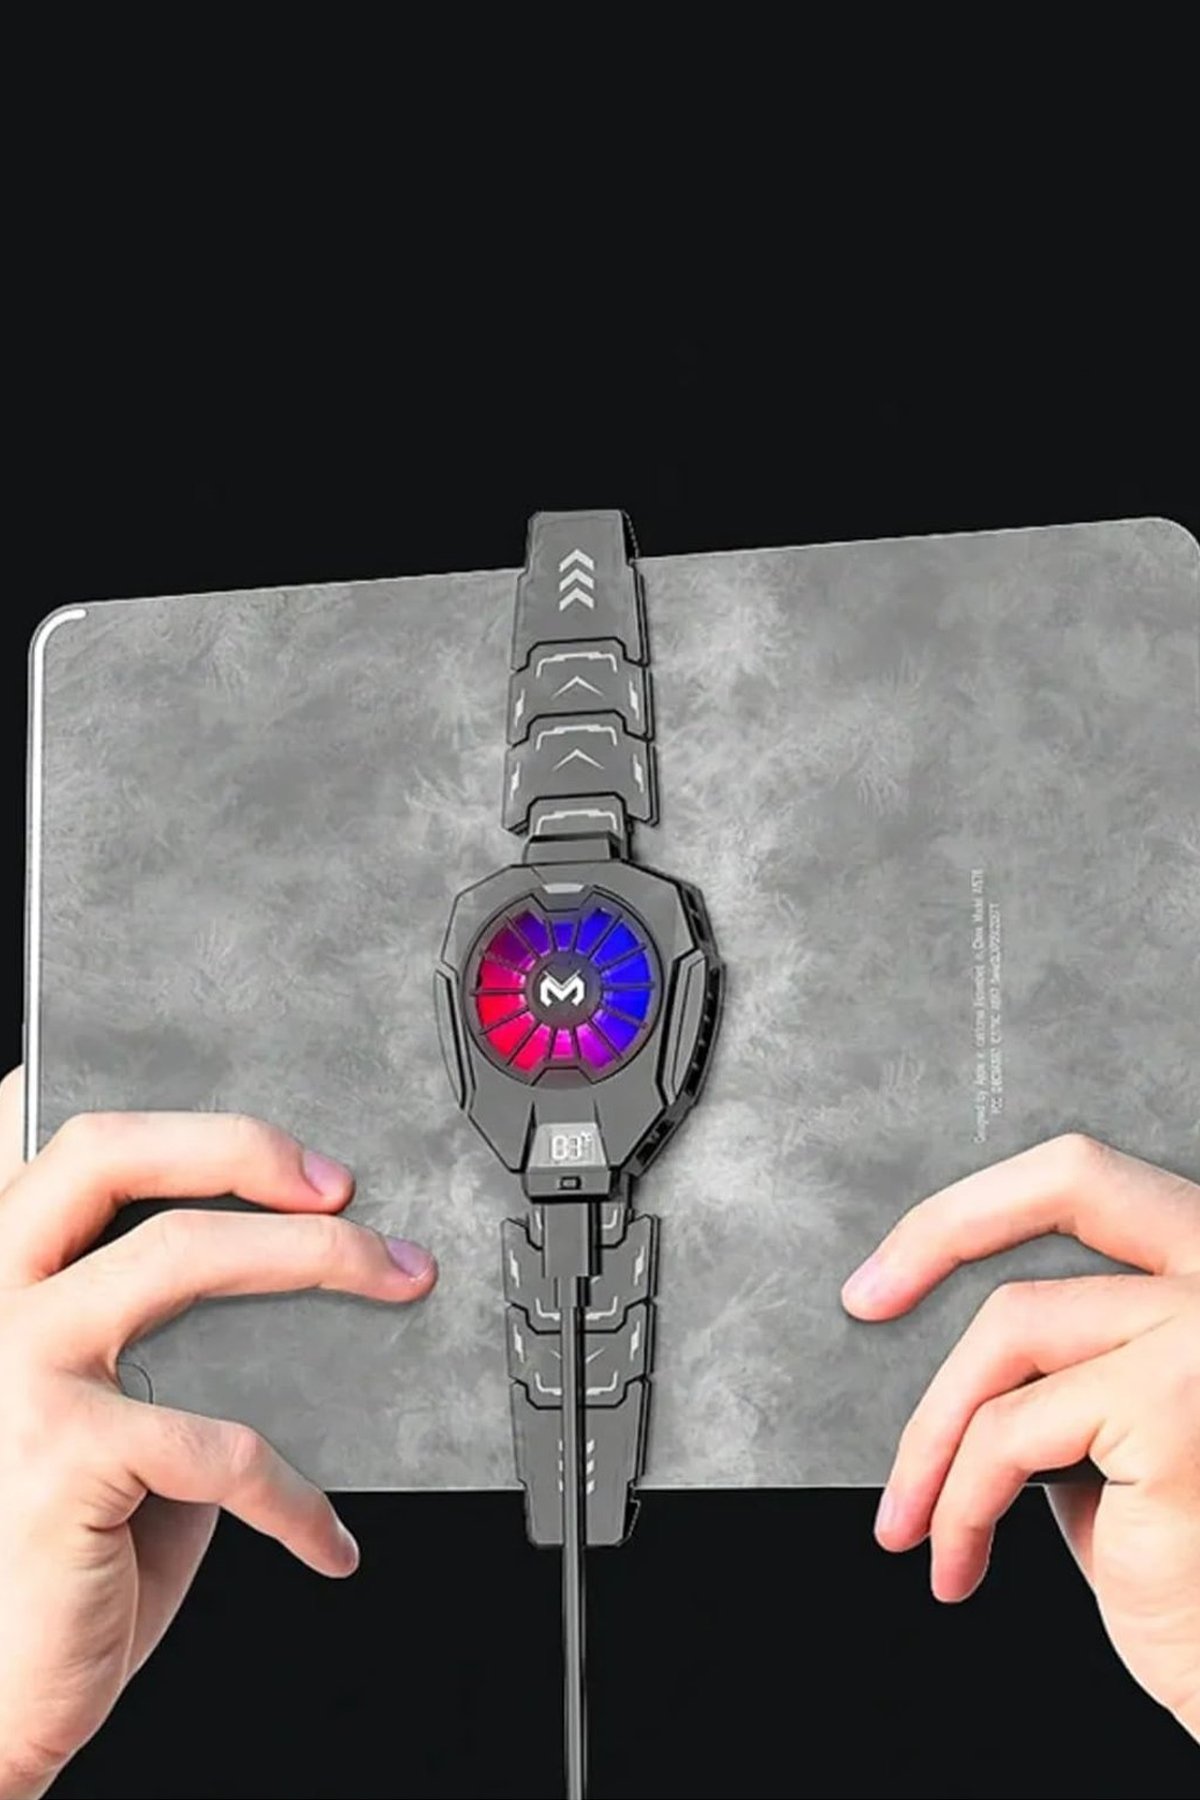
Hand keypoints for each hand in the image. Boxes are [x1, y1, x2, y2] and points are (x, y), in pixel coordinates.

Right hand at [0, 1068, 437, 1798]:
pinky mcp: (59, 1454)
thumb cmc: (48, 1553)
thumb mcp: (93, 1418)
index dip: (163, 1119)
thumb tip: (287, 1278)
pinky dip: (295, 1493)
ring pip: (182, 1256)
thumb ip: (153, 1341)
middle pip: (107, 1156)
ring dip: (315, 1256)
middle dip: (241, 1147)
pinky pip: (222, 1442)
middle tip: (341, 1186)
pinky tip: (324, 1536)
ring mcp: (14, 1369)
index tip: (273, 1133)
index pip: (58, 1150)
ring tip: (395, 1278)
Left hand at [842, 1133, 1199, 1741]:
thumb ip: (1074, 1367)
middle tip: (866, 1297)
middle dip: (945, 1225)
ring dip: (934, 1435)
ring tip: (909, 1519)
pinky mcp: (1173, 1409)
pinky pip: (1009, 1432)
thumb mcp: (1124, 1437)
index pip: (1099, 1181)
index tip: (898, 1264)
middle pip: (1073, 1183)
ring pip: (1014, 1330)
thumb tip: (960, 1344)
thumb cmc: (1187, 1572)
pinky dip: (959, 1502)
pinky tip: (957, 1561)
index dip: (987, 1203)